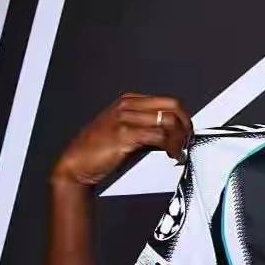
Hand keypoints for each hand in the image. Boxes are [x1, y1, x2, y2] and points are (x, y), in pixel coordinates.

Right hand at [51, 93, 192, 185]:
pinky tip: (172, 155)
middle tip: (187, 140)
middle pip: (173, 106)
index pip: (168, 101)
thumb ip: (148, 128)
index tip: (187, 132)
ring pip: (168, 120)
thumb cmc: (99, 150)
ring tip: (178, 150)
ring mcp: (125, 118)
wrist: (77, 163)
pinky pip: (159, 136)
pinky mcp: (124, 134)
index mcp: (128, 101)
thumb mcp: (126, 132)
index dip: (183, 117)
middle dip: (186, 125)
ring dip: (180, 138)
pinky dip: (171, 147)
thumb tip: (174, 133)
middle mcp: (127, 106)